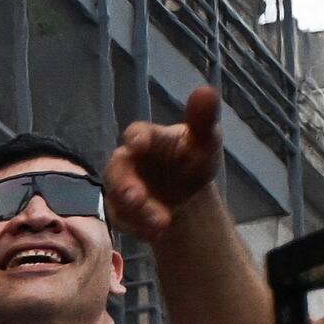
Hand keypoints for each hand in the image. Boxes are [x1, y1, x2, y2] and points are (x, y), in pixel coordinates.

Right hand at [105, 83, 225, 240]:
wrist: (187, 195)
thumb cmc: (193, 161)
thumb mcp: (206, 141)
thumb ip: (203, 119)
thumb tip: (206, 90)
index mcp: (148, 139)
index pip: (135, 133)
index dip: (135, 139)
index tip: (137, 145)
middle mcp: (128, 162)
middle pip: (117, 171)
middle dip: (125, 185)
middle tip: (137, 198)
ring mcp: (121, 189)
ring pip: (118, 200)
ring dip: (137, 212)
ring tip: (162, 224)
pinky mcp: (121, 212)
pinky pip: (124, 221)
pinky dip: (140, 228)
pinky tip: (158, 233)